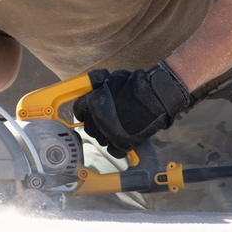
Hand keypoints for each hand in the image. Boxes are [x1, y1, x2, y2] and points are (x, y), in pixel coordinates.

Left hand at [72, 61, 194, 157]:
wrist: (152, 97)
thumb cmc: (134, 86)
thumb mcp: (111, 80)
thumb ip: (101, 88)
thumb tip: (97, 90)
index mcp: (93, 102)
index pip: (79, 111)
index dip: (84, 113)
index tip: (88, 115)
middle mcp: (97, 118)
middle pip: (89, 128)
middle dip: (96, 126)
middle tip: (106, 124)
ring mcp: (108, 131)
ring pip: (100, 140)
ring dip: (107, 136)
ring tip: (117, 131)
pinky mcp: (121, 143)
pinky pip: (113, 151)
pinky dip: (118, 148)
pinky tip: (123, 142)